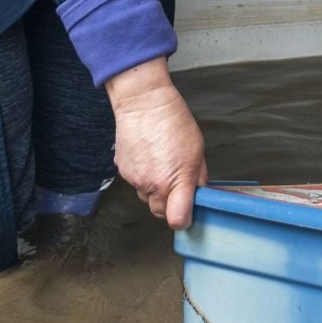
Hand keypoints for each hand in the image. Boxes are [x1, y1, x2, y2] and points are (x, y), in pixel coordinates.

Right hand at [106, 59, 206, 228]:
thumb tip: (198, 194)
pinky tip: (149, 158)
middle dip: (170, 205)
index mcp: (175, 180)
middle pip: (160, 213)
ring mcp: (135, 179)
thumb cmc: (173, 121)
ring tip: (161, 166)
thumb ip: (198, 177)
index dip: (185, 219)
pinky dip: (143, 177)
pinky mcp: (123, 171)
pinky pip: (136, 184)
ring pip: (147, 198)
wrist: (143, 102)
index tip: (189, 212)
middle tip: (177, 187)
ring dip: (155, 190)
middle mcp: (153, 184)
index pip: (178, 219)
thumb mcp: (197, 150)